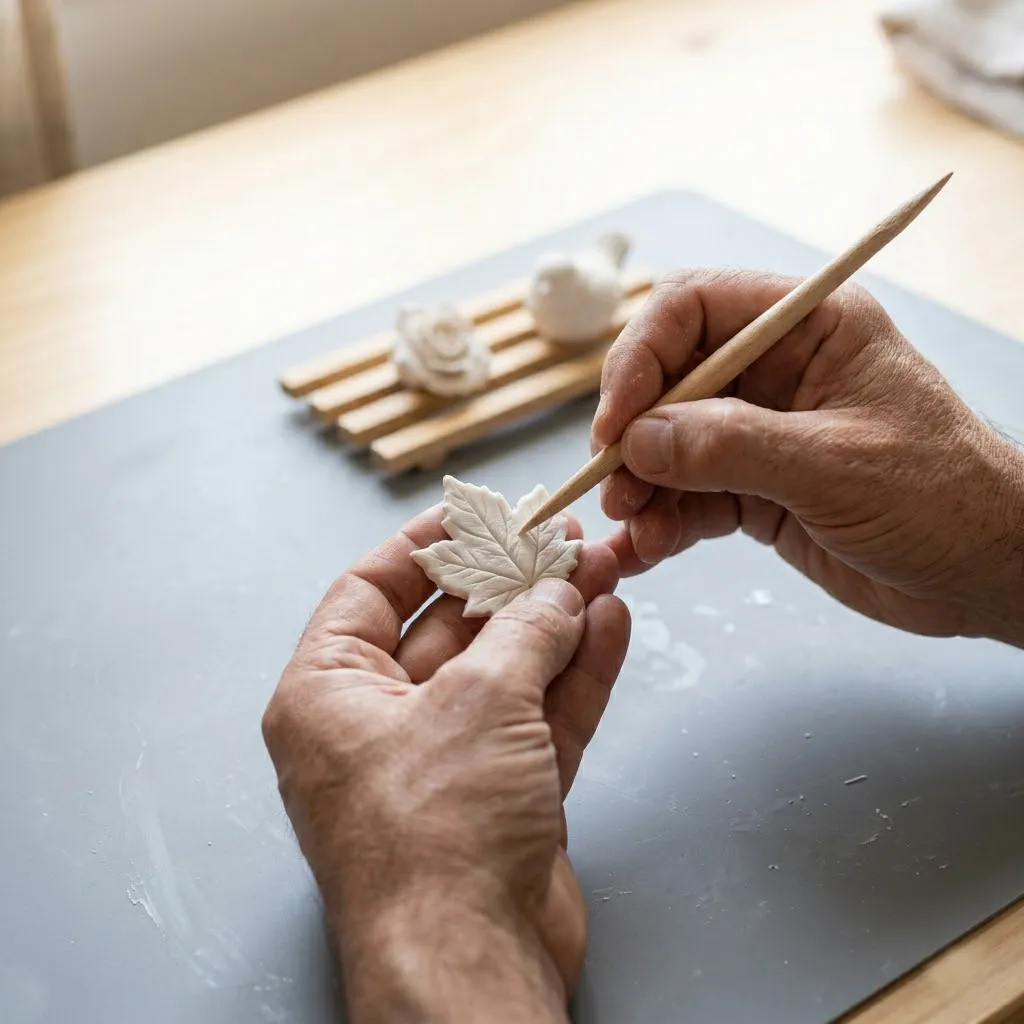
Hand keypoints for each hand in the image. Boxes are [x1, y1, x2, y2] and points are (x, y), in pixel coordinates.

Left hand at [262, 508, 629, 1022]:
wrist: (472, 961)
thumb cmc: (435, 834)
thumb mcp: (479, 701)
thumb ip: (524, 633)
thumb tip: (558, 592)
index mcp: (330, 695)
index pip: (371, 591)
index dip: (426, 545)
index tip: (478, 514)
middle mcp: (379, 725)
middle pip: (450, 628)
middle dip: (511, 584)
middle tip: (561, 541)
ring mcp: (444, 763)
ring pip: (505, 672)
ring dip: (554, 624)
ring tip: (600, 571)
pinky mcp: (501, 797)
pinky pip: (539, 718)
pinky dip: (575, 675)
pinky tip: (609, 626)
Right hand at [593, 269, 1023, 645]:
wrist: (988, 573)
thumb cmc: (944, 499)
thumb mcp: (836, 466)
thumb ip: (732, 447)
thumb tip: (639, 441)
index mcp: (808, 328)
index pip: (694, 307)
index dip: (642, 356)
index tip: (616, 422)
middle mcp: (774, 372)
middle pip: (668, 380)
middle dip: (633, 435)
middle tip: (613, 487)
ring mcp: (760, 432)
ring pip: (669, 445)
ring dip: (640, 487)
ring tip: (634, 529)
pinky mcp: (754, 488)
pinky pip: (686, 496)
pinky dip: (659, 524)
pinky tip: (642, 552)